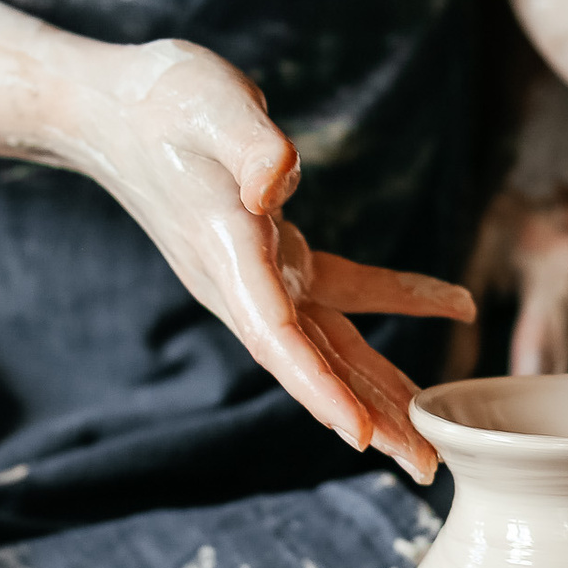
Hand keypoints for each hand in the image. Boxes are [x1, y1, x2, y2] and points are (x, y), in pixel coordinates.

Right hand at [50, 40, 473, 482]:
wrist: (112, 109)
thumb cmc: (159, 99)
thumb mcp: (207, 103)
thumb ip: (249, 143)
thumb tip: (281, 182)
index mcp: (228, 252)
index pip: (276, 336)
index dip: (318, 388)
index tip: (359, 436)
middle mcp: (244, 281)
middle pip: (313, 365)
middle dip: (368, 418)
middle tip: (425, 468)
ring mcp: (261, 275)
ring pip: (332, 346)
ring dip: (382, 390)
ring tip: (432, 441)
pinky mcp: (278, 255)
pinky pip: (347, 290)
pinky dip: (401, 298)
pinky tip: (455, 304)